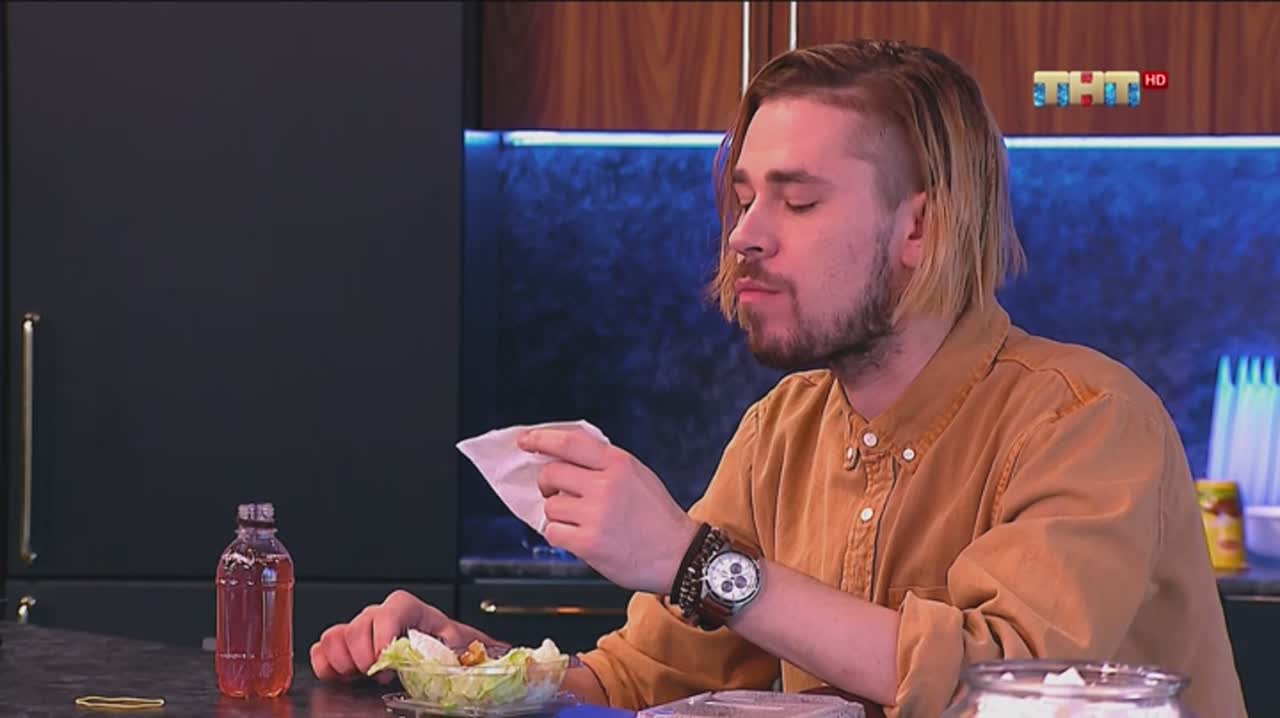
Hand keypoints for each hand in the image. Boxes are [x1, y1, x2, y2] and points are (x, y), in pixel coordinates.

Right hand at [310, 590, 503, 682]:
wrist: (440, 647)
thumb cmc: (446, 643)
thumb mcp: (454, 644)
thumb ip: (452, 649)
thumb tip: (460, 659)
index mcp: (408, 608)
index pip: (388, 613)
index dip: (383, 637)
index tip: (385, 661)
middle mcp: (380, 614)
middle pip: (356, 628)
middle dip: (363, 657)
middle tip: (378, 674)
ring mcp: (360, 627)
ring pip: (334, 636)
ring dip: (343, 661)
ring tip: (362, 674)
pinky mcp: (344, 643)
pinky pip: (322, 648)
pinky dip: (326, 664)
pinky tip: (344, 674)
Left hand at [518, 427, 699, 594]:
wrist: (679, 555)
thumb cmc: (656, 516)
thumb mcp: (637, 474)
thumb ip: (603, 463)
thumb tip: (561, 456)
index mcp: (618, 463)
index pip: (568, 442)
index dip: (541, 439)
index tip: (525, 441)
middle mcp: (606, 485)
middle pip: (551, 473)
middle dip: (546, 484)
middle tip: (554, 492)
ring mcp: (597, 515)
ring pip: (550, 506)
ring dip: (556, 514)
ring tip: (577, 521)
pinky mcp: (589, 544)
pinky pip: (553, 533)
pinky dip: (559, 535)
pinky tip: (577, 537)